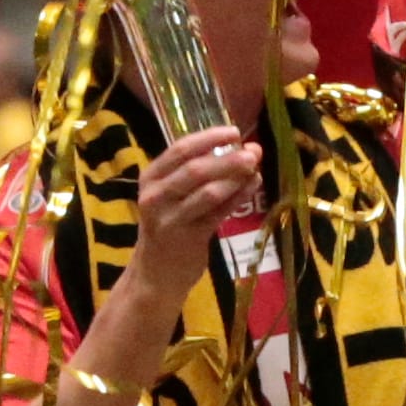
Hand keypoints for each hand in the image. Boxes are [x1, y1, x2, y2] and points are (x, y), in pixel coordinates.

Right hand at [130, 126, 262, 301]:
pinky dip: (239, 197)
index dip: (209, 138)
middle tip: (254, 152)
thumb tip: (250, 147)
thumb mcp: (174, 192)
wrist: (155, 273)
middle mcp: (155, 196)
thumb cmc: (170, 222)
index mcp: (150, 177)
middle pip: (195, 170)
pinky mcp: (188, 239)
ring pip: (209, 192)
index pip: (179, 150)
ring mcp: (170, 219)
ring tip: (255, 168)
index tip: (235, 131)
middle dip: (228, 159)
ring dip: (236, 178)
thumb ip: (205, 169)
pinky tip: (254, 185)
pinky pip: (219, 213)